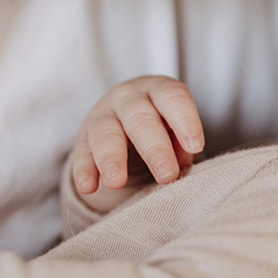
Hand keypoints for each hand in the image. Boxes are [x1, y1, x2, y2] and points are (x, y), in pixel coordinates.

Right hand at [71, 76, 204, 213]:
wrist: (124, 126)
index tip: (195, 146)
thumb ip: (183, 146)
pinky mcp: (83, 140)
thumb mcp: (176, 131)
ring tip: (116, 182)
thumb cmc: (162, 129)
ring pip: (106, 134)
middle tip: (167, 175)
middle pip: (140, 119)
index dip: (185, 120)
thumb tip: (181, 164)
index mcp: (158, 90)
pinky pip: (82, 154)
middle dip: (155, 148)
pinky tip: (88, 186)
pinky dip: (84, 171)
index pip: (172, 97)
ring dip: (112, 158)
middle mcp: (129, 98)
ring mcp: (102, 116)